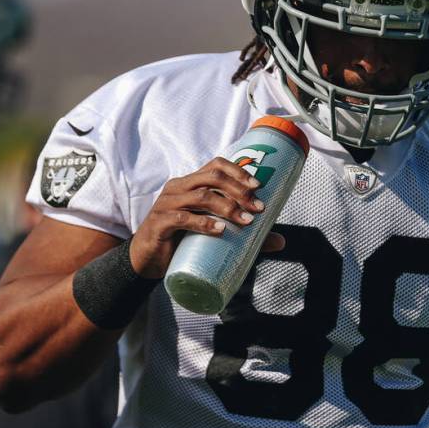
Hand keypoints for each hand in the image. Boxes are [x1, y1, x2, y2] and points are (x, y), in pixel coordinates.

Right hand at [129, 157, 284, 277]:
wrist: (147, 262)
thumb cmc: (182, 242)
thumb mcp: (214, 234)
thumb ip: (246, 236)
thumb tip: (281, 241)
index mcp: (191, 183)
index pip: (216, 166)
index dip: (238, 171)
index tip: (258, 185)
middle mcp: (178, 188)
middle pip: (212, 178)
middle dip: (239, 190)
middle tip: (258, 207)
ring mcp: (167, 204)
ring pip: (201, 196)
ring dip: (227, 207)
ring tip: (246, 221)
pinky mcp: (159, 223)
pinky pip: (183, 218)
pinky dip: (203, 223)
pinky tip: (219, 230)